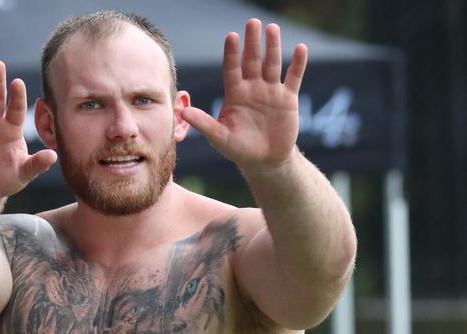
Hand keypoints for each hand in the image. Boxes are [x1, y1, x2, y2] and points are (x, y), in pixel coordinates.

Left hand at [181, 19, 306, 171]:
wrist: (265, 160)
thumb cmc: (239, 149)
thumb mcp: (219, 137)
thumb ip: (204, 124)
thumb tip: (183, 113)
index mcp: (235, 94)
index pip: (232, 69)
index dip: (232, 54)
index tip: (231, 37)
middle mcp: (252, 88)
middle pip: (252, 61)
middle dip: (252, 43)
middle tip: (252, 22)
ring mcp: (271, 91)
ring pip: (272, 64)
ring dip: (273, 47)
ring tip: (272, 28)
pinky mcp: (288, 99)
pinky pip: (293, 78)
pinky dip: (298, 64)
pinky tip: (300, 48)